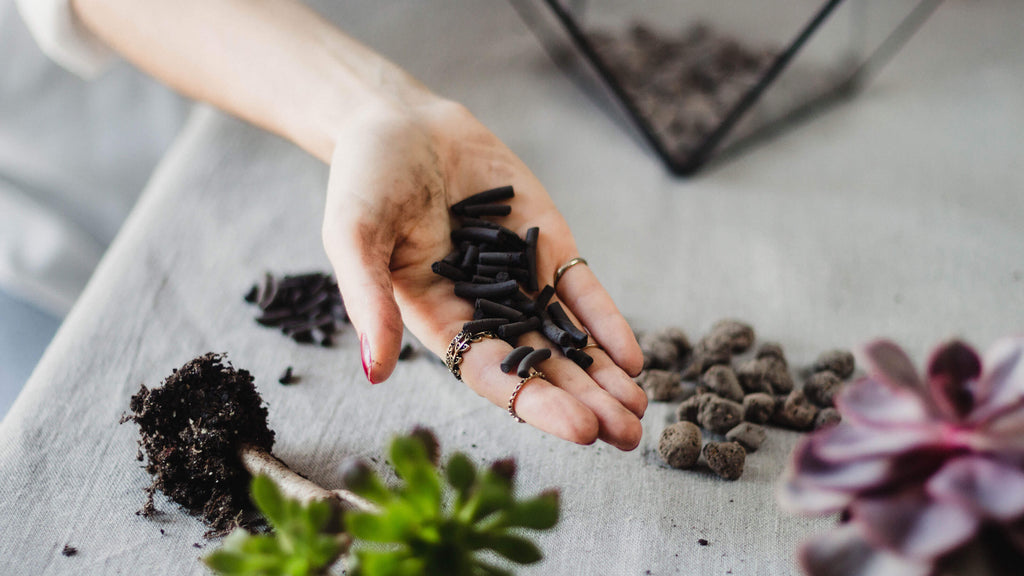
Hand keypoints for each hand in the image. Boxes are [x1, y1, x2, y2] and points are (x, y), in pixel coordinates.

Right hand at [321, 97, 645, 450]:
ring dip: (603, 375)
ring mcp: (520, 281)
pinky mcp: (546, 246)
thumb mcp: (352, 235)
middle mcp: (484, 312)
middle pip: (540, 368)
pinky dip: (606, 322)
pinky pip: (580, 291)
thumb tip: (375, 372)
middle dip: (584, 402)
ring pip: (567, 338)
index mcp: (437, 321)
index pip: (491, 374)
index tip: (579, 429)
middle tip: (628, 436)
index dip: (534, 402)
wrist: (400, 123)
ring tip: (640, 409)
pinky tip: (632, 356)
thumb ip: (366, 300)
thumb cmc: (365, 180)